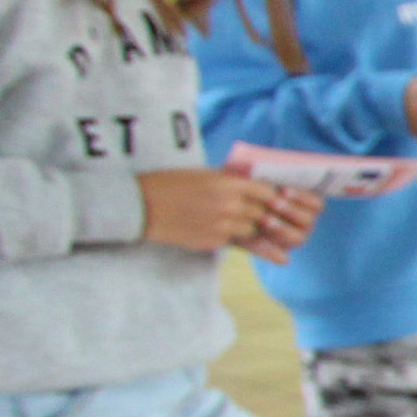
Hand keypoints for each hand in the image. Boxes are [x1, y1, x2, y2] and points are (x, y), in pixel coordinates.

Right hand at [138, 170, 320, 262]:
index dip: (273, 197)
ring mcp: (223, 225)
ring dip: (253, 228)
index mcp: (229, 183)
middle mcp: (230, 204)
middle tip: (269, 216)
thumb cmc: (172, 184)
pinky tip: (228, 232)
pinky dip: (235, 237)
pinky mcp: (213, 241)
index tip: (275, 200)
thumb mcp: (205, 175)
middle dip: (267, 214)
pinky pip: (235, 241)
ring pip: (253, 229)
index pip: (268, 192)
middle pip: (264, 212)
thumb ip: (232, 182)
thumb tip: (257, 188)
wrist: (142, 205)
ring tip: (248, 225)